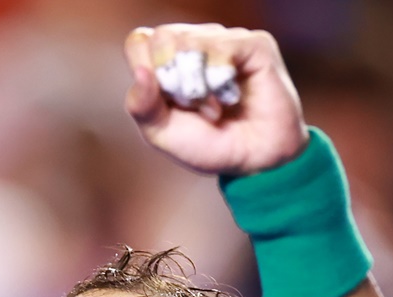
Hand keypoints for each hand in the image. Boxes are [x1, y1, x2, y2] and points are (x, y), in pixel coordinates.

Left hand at [124, 24, 308, 175]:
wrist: (251, 162)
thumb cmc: (206, 144)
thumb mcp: (161, 133)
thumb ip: (141, 105)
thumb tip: (141, 72)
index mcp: (167, 59)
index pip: (138, 42)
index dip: (145, 70)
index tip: (165, 100)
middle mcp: (195, 42)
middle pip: (162, 37)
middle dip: (171, 81)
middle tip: (190, 106)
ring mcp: (225, 40)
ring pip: (189, 42)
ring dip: (197, 87)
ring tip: (213, 109)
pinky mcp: (254, 44)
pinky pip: (221, 48)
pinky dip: (219, 80)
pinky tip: (231, 98)